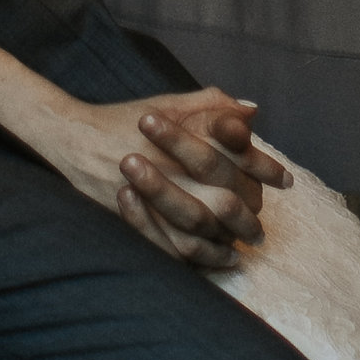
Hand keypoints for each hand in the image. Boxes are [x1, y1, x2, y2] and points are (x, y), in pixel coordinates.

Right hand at [63, 88, 290, 270]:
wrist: (74, 138)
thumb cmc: (126, 118)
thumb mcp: (169, 102)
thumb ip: (211, 104)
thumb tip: (252, 111)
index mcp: (183, 135)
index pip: (237, 154)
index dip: (265, 169)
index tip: (285, 180)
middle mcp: (171, 166)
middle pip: (224, 197)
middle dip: (250, 214)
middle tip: (263, 226)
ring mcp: (153, 196)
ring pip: (202, 227)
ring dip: (230, 239)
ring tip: (246, 245)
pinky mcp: (138, 221)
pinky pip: (176, 248)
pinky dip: (203, 257)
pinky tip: (221, 258)